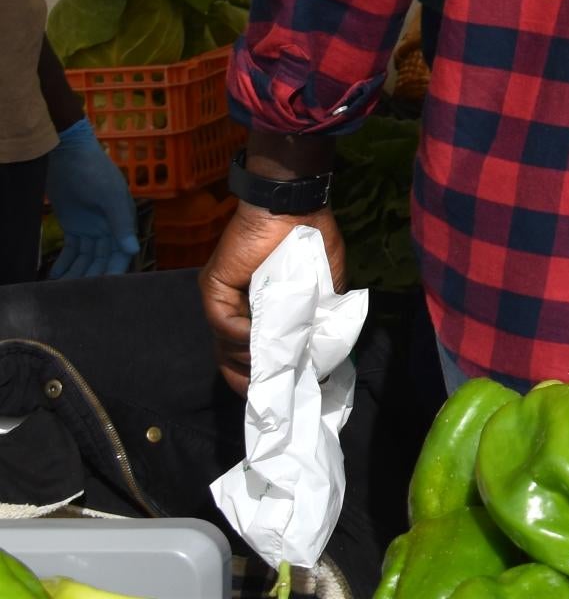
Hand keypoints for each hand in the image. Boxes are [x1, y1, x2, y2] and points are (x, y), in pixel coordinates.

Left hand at [44, 121, 138, 277]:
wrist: (65, 153)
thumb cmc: (92, 170)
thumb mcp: (109, 195)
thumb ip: (120, 222)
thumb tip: (133, 249)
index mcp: (123, 219)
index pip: (122, 252)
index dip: (114, 270)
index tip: (102, 288)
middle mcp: (109, 226)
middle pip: (103, 259)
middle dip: (92, 276)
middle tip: (77, 293)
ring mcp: (91, 226)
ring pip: (86, 258)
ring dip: (77, 272)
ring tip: (63, 289)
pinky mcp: (73, 225)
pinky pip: (72, 250)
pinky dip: (65, 262)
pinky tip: (56, 275)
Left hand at [201, 205, 345, 393]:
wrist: (295, 207)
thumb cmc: (311, 240)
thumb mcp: (322, 287)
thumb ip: (317, 316)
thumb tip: (321, 351)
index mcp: (257, 308)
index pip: (246, 351)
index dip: (258, 375)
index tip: (276, 392)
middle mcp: (235, 307)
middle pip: (227, 355)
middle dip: (245, 379)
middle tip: (265, 393)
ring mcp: (222, 298)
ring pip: (223, 343)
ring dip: (247, 358)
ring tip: (271, 365)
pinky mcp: (214, 287)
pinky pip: (221, 321)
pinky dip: (239, 335)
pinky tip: (259, 340)